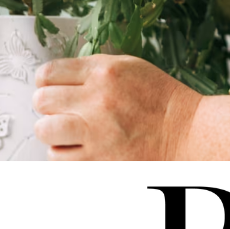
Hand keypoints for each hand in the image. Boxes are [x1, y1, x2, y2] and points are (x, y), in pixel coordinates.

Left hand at [32, 54, 201, 160]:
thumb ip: (95, 70)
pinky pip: (58, 157)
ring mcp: (96, 132)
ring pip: (45, 130)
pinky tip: (81, 148)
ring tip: (70, 132)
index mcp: (105, 72)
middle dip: (49, 106)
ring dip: (54, 131)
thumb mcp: (132, 68)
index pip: (49, 73)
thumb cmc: (161, 101)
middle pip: (41, 101)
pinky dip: (65, 153)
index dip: (47, 82)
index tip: (53, 88)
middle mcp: (97, 99)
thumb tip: (59, 78)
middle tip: (63, 111)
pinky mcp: (97, 160)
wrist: (188, 133)